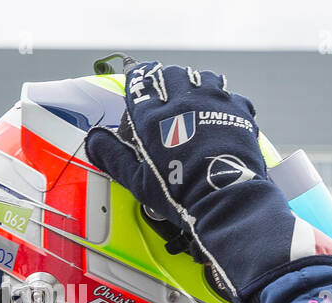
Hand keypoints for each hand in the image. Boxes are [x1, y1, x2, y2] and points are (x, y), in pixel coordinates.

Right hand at [83, 61, 331, 302]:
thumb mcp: (138, 181)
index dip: (140, 85)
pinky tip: (223, 122)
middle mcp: (183, 98)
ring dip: (199, 88)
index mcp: (153, 112)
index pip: (139, 78)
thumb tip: (93, 140)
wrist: (227, 199)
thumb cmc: (181, 194)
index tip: (142, 96)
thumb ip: (113, 156)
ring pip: (203, 78)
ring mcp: (213, 100)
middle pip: (172, 74)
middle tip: (173, 106)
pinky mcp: (238, 110)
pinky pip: (230, 96)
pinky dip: (225, 105)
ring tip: (199, 109)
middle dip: (169, 85)